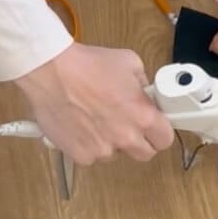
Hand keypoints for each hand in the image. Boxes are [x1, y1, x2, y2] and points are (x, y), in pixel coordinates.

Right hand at [17, 43, 174, 165]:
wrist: (51, 72)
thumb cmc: (88, 64)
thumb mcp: (129, 63)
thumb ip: (143, 84)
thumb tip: (144, 93)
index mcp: (142, 116)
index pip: (165, 139)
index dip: (160, 131)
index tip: (154, 126)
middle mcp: (125, 137)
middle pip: (145, 153)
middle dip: (140, 140)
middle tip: (126, 123)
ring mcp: (102, 150)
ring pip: (115, 154)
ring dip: (111, 142)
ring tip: (95, 119)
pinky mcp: (80, 155)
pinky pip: (92, 155)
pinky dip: (88, 144)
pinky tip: (80, 124)